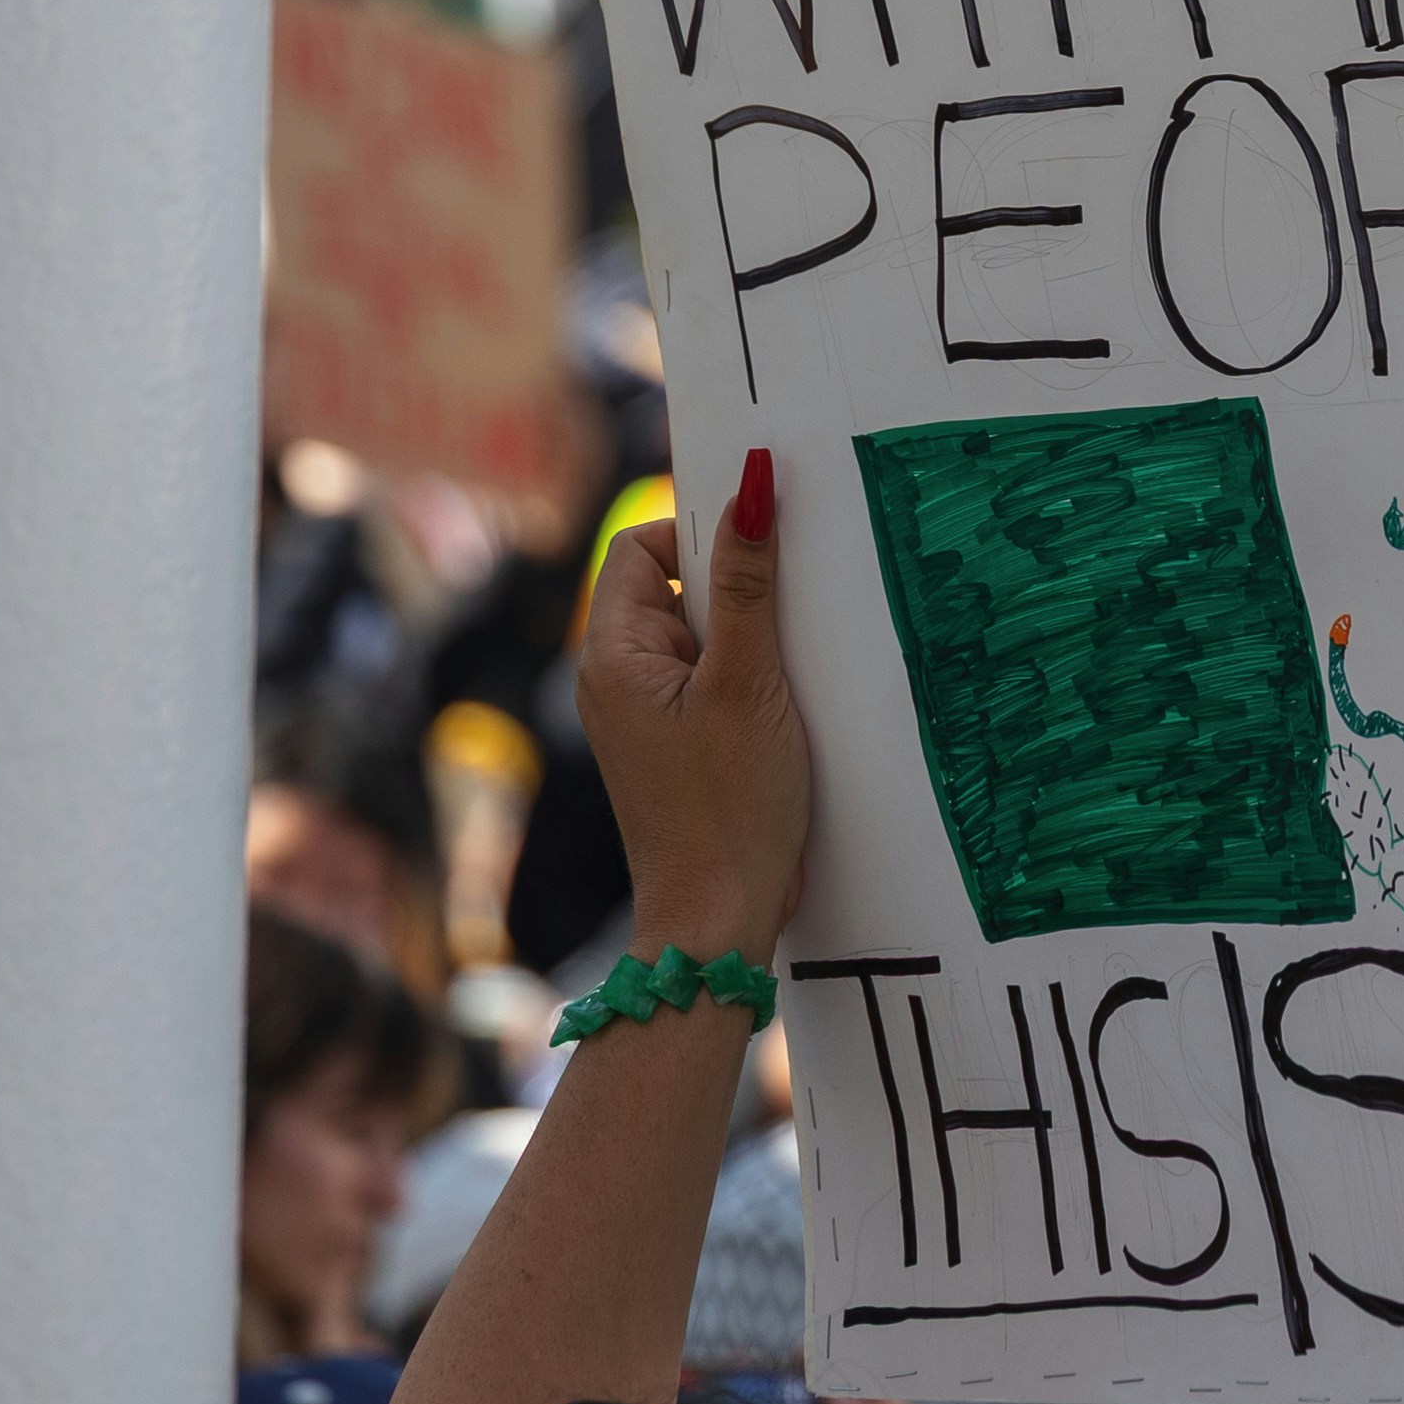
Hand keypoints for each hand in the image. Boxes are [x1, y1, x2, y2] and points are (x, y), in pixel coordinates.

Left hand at [574, 445, 811, 956]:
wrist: (719, 920)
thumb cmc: (730, 806)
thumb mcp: (749, 680)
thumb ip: (749, 579)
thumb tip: (752, 482)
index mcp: (613, 655)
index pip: (642, 546)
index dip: (700, 533)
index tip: (764, 548)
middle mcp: (614, 681)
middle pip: (674, 589)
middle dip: (736, 590)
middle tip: (790, 617)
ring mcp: (642, 718)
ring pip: (699, 639)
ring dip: (749, 641)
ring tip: (789, 677)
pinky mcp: (673, 748)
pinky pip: (708, 684)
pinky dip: (748, 682)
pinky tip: (787, 711)